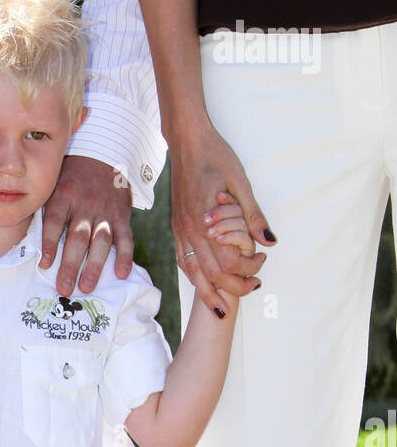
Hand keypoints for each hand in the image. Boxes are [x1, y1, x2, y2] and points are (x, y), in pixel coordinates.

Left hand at [41, 154, 133, 295]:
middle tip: (64, 289)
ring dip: (94, 266)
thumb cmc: (70, 177)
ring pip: (100, 241)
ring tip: (87, 287)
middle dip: (70, 265)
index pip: (54, 222)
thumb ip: (45, 211)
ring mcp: (105, 211)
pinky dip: (125, 256)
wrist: (102, 153)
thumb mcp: (53, 185)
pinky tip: (121, 273)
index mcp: (63, 196)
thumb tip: (28, 245)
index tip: (45, 266)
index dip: (49, 244)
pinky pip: (125, 237)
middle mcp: (84, 204)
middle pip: (77, 238)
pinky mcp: (121, 215)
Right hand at [168, 122, 272, 313]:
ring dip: (209, 293)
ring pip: (193, 274)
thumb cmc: (216, 156)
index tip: (262, 264)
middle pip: (210, 275)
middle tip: (252, 289)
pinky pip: (183, 261)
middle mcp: (190, 231)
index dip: (247, 269)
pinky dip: (194, 277)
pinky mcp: (176, 227)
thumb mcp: (241, 182)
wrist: (187, 140)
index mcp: (206, 222)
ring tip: (222, 307)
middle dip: (231, 289)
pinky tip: (204, 283)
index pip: (228, 262)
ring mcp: (180, 230)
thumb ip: (253, 215)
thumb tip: (270, 241)